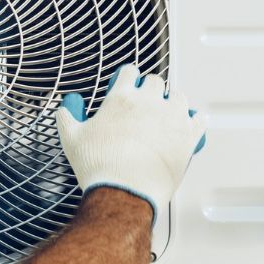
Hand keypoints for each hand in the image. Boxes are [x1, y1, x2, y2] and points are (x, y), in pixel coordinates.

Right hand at [53, 64, 205, 222]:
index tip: (127, 84)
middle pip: (156, 82)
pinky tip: (189, 125)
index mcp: (122, 98)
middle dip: (150, 89)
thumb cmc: (99, 166)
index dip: (127, 77)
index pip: (129, 72)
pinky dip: (194, 121)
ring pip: (179, 97)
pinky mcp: (188, 136)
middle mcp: (149, 102)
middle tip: (146, 102)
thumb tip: (65, 106)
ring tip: (167, 113)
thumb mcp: (71, 139)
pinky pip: (199, 119)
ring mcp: (172, 117)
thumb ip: (66, 117)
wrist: (125, 192)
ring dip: (172, 102)